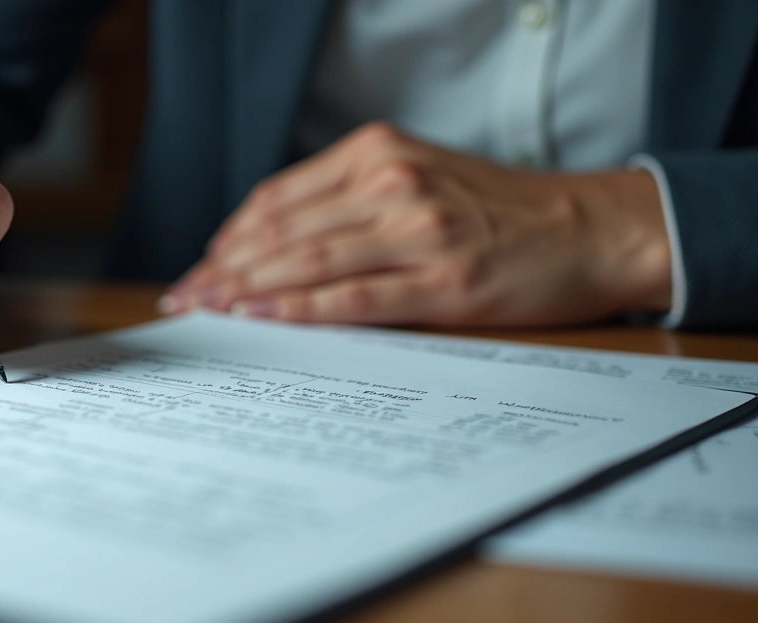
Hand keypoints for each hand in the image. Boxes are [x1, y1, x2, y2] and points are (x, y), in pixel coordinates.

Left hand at [162, 122, 671, 325]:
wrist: (588, 228)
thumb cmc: (498, 211)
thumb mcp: (418, 178)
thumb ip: (350, 201)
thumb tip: (273, 246)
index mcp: (377, 153)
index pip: (279, 198)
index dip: (230, 237)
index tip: (199, 267)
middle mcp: (392, 183)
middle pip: (283, 230)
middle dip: (224, 268)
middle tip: (184, 298)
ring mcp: (419, 230)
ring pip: (309, 262)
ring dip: (249, 290)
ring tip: (208, 312)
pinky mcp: (443, 279)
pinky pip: (355, 297)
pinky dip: (301, 309)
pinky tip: (263, 320)